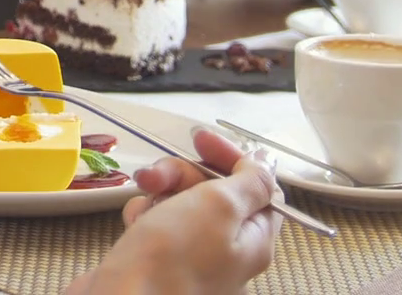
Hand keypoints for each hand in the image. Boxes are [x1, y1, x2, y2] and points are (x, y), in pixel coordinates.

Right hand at [62, 130, 281, 294]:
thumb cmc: (173, 257)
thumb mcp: (220, 206)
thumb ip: (250, 180)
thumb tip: (267, 162)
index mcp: (254, 239)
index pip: (258, 186)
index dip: (231, 158)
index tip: (199, 139)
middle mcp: (229, 251)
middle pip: (215, 192)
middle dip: (184, 173)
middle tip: (157, 175)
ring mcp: (193, 258)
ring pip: (182, 204)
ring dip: (160, 190)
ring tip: (142, 196)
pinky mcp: (160, 262)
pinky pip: (157, 224)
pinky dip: (145, 214)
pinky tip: (134, 220)